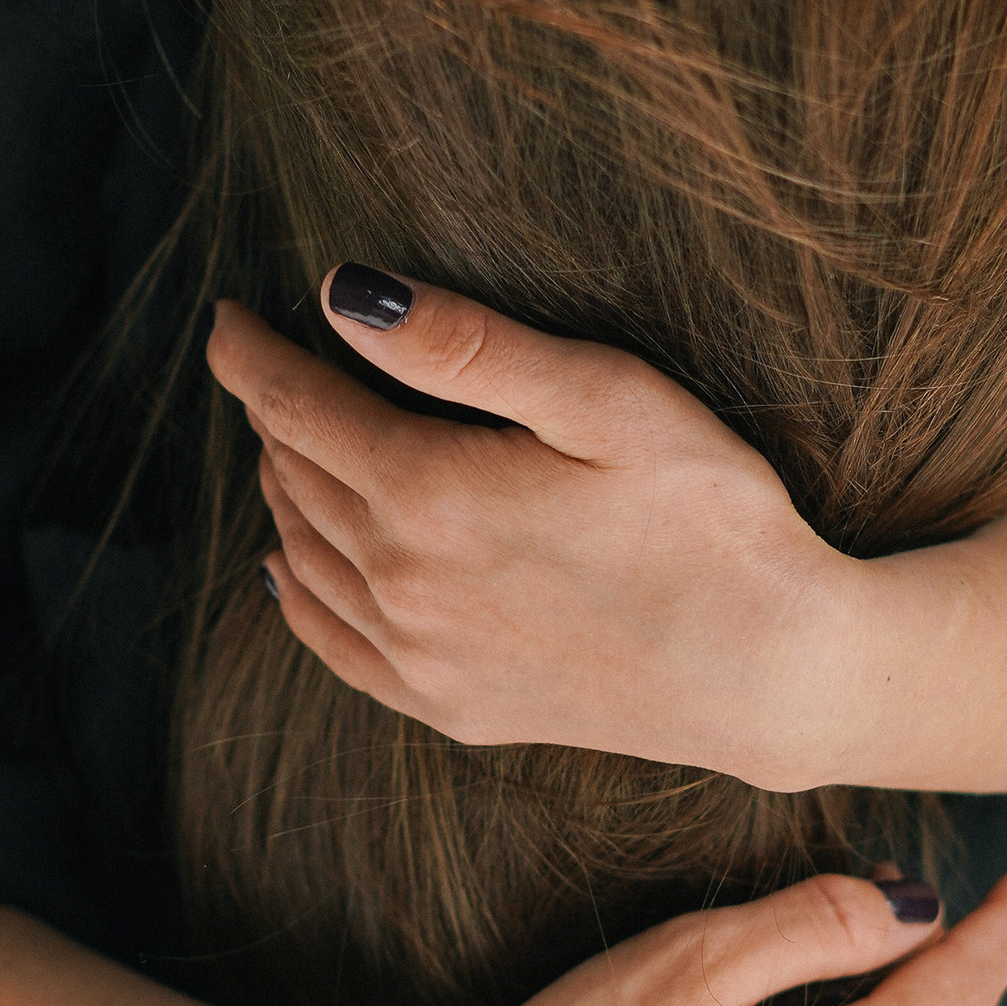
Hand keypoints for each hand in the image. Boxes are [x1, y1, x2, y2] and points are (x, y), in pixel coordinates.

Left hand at [212, 272, 1006, 799]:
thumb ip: (468, 349)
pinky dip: (296, 596)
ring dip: (283, 493)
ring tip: (286, 442)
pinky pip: (334, 647)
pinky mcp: (454, 708)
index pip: (300, 409)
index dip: (253, 356)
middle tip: (272, 363)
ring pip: (305, 557)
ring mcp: (422, 659)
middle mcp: (403, 586)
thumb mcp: (607, 400)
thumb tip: (345, 297)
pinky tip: (288, 570)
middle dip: (273, 414)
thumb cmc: (715, 520)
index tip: (229, 317)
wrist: (777, 675)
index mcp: (430, 497)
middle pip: (296, 479)